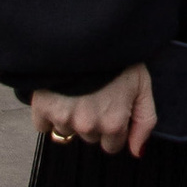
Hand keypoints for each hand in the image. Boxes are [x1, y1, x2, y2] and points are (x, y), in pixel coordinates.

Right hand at [33, 66, 156, 157]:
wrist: (84, 33)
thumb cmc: (116, 57)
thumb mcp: (142, 85)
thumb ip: (145, 121)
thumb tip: (138, 152)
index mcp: (113, 124)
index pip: (112, 145)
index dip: (114, 127)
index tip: (111, 110)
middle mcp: (88, 126)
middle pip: (90, 138)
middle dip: (93, 122)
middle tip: (95, 95)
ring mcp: (63, 119)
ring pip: (67, 131)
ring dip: (70, 117)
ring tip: (76, 92)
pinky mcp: (42, 108)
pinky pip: (43, 125)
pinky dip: (48, 113)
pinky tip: (58, 95)